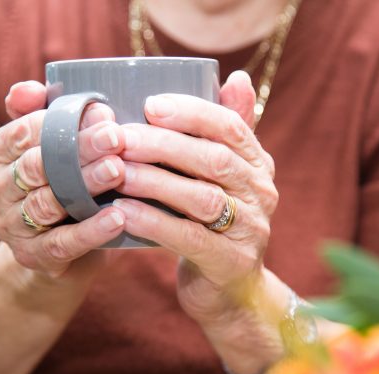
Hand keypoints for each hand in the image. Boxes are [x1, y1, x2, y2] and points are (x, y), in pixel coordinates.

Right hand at [0, 81, 126, 280]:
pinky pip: (62, 243)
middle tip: (116, 137)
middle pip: (38, 164)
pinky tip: (119, 218)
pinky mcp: (32, 256)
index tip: (105, 114)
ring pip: (48, 202)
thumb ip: (40, 114)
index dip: (63, 121)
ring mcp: (9, 226)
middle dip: (78, 149)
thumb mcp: (50, 147)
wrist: (60, 250)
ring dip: (85, 184)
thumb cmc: (61, 184)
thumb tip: (32, 89)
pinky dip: (91, 230)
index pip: (23, 131)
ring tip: (119, 170)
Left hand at [113, 71, 277, 321]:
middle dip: (164, 144)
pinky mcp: (231, 263)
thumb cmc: (213, 224)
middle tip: (120, 138)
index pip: (230, 127)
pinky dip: (154, 222)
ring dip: (154, 180)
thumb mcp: (223, 178)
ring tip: (116, 171)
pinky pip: (189, 237)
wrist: (229, 290)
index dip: (191, 112)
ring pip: (201, 197)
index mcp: (258, 165)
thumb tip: (234, 77)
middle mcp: (262, 194)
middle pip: (214, 159)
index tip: (149, 105)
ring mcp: (251, 230)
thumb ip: (224, 132)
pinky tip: (124, 212)